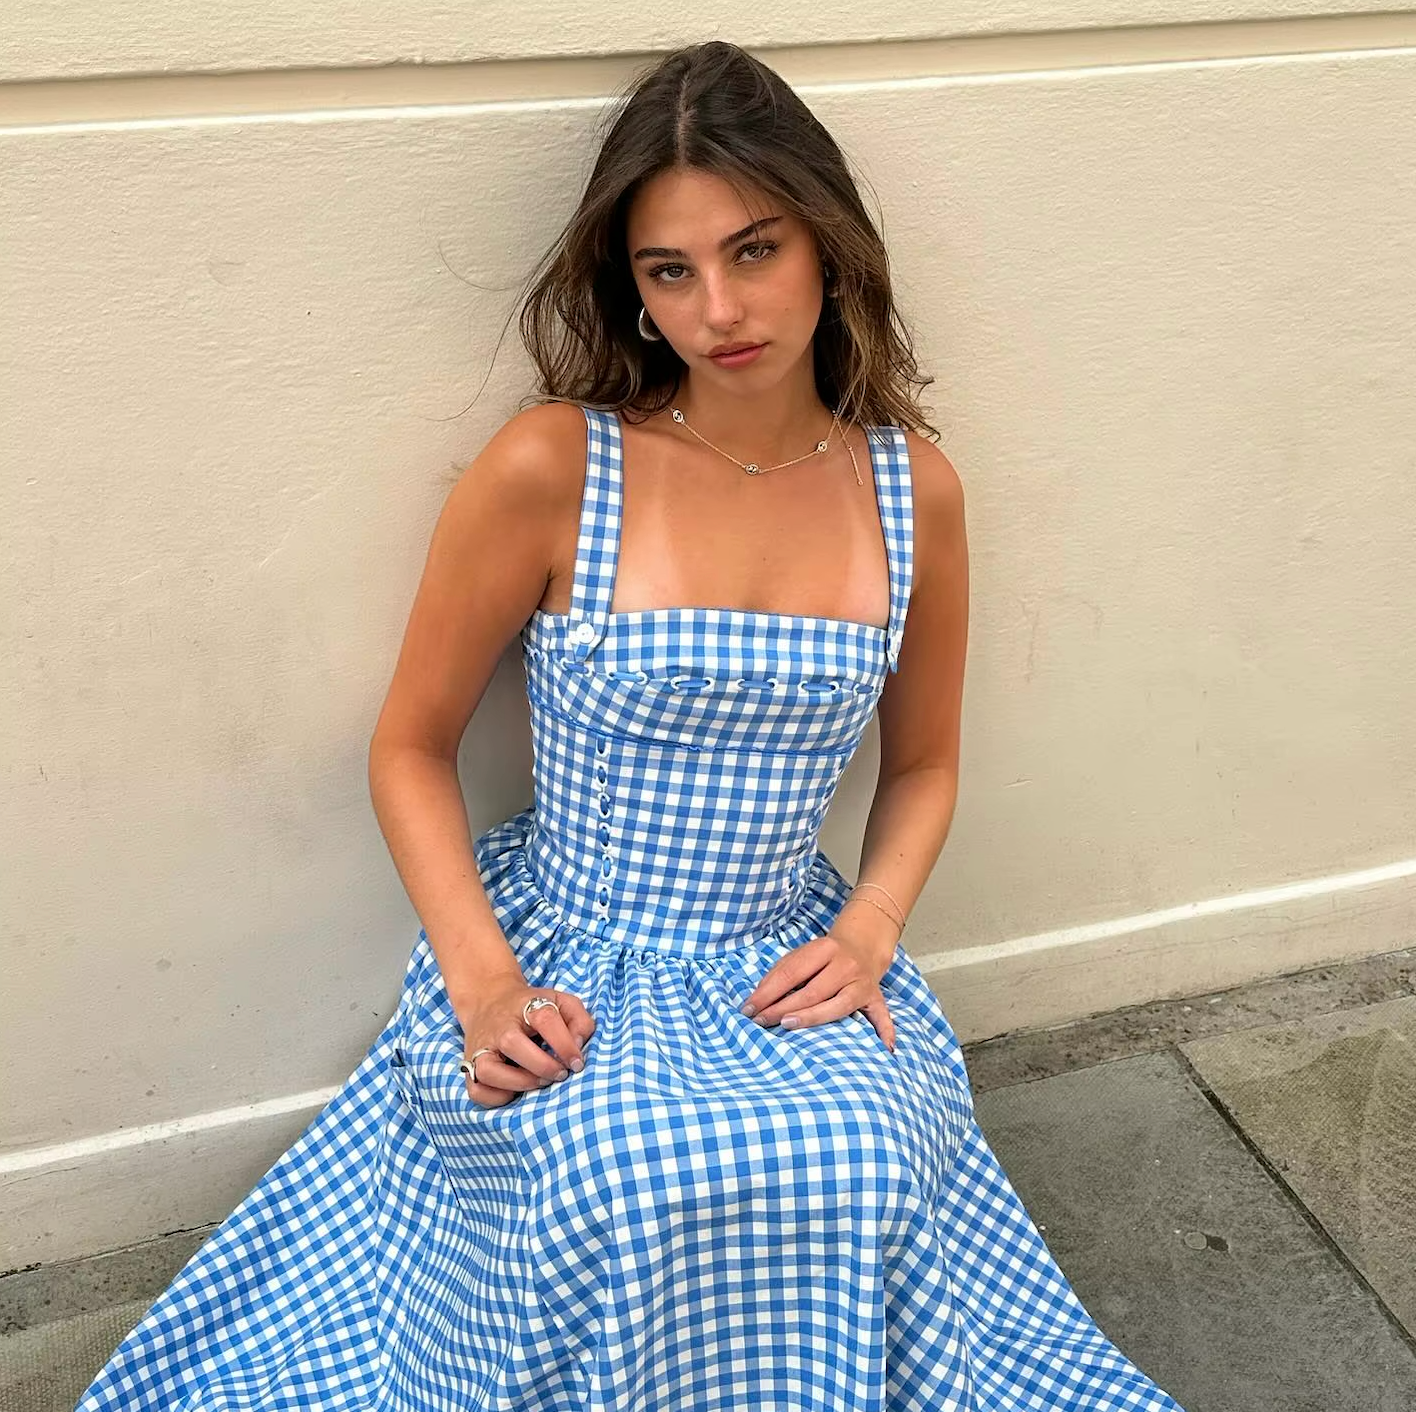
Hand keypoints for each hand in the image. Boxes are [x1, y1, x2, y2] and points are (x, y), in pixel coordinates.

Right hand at [455, 971, 595, 1107]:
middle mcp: (498, 1027)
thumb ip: (579, 1019)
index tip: (577, 1062)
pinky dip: (496, 1098)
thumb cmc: (531, 1008)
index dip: (565, 1043)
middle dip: (542, 1065)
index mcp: (524, 1006)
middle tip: (560, 1074)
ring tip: (540, 1083)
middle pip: (512, 1043)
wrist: (489, 1001)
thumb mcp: (559, 1002)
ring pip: (488, 1071)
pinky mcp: (469, 1067)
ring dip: (518, 1083)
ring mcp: (480, 1048)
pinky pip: (477, 1091)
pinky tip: (515, 1091)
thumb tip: (578, 1046)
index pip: (545, 1018)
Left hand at [740, 909, 898, 1051]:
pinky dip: (884, 1032)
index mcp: (825, 949)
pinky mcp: (876, 998)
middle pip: (812, 991)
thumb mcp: (803, 954)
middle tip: (761, 1021)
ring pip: (838, 1006)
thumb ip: (781, 973)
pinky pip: (881, 1017)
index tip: (749, 1008)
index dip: (768, 992)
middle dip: (783, 1008)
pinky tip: (884, 1049)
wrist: (864, 945)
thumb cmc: (824, 956)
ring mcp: (862, 983)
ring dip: (812, 1018)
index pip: (791, 973)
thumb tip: (756, 999)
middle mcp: (846, 965)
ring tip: (787, 1025)